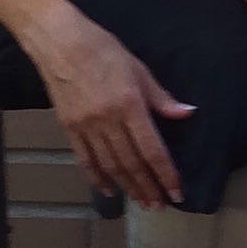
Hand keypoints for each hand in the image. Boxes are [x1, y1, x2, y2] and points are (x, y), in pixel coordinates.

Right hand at [32, 8, 193, 208]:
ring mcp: (86, 126)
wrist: (59, 42)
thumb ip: (161, 98)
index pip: (152, 149)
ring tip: (142, 202)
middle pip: (131, 163)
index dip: (166, 174)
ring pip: (110, 165)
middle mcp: (108, 121)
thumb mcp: (138, 69)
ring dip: (128, 187)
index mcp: (129, 105)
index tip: (177, 192)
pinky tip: (109, 190)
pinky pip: (85, 159)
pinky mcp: (69, 128)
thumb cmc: (103, 49)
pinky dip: (98, 177)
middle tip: (160, 205)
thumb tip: (187, 114)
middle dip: (148, 187)